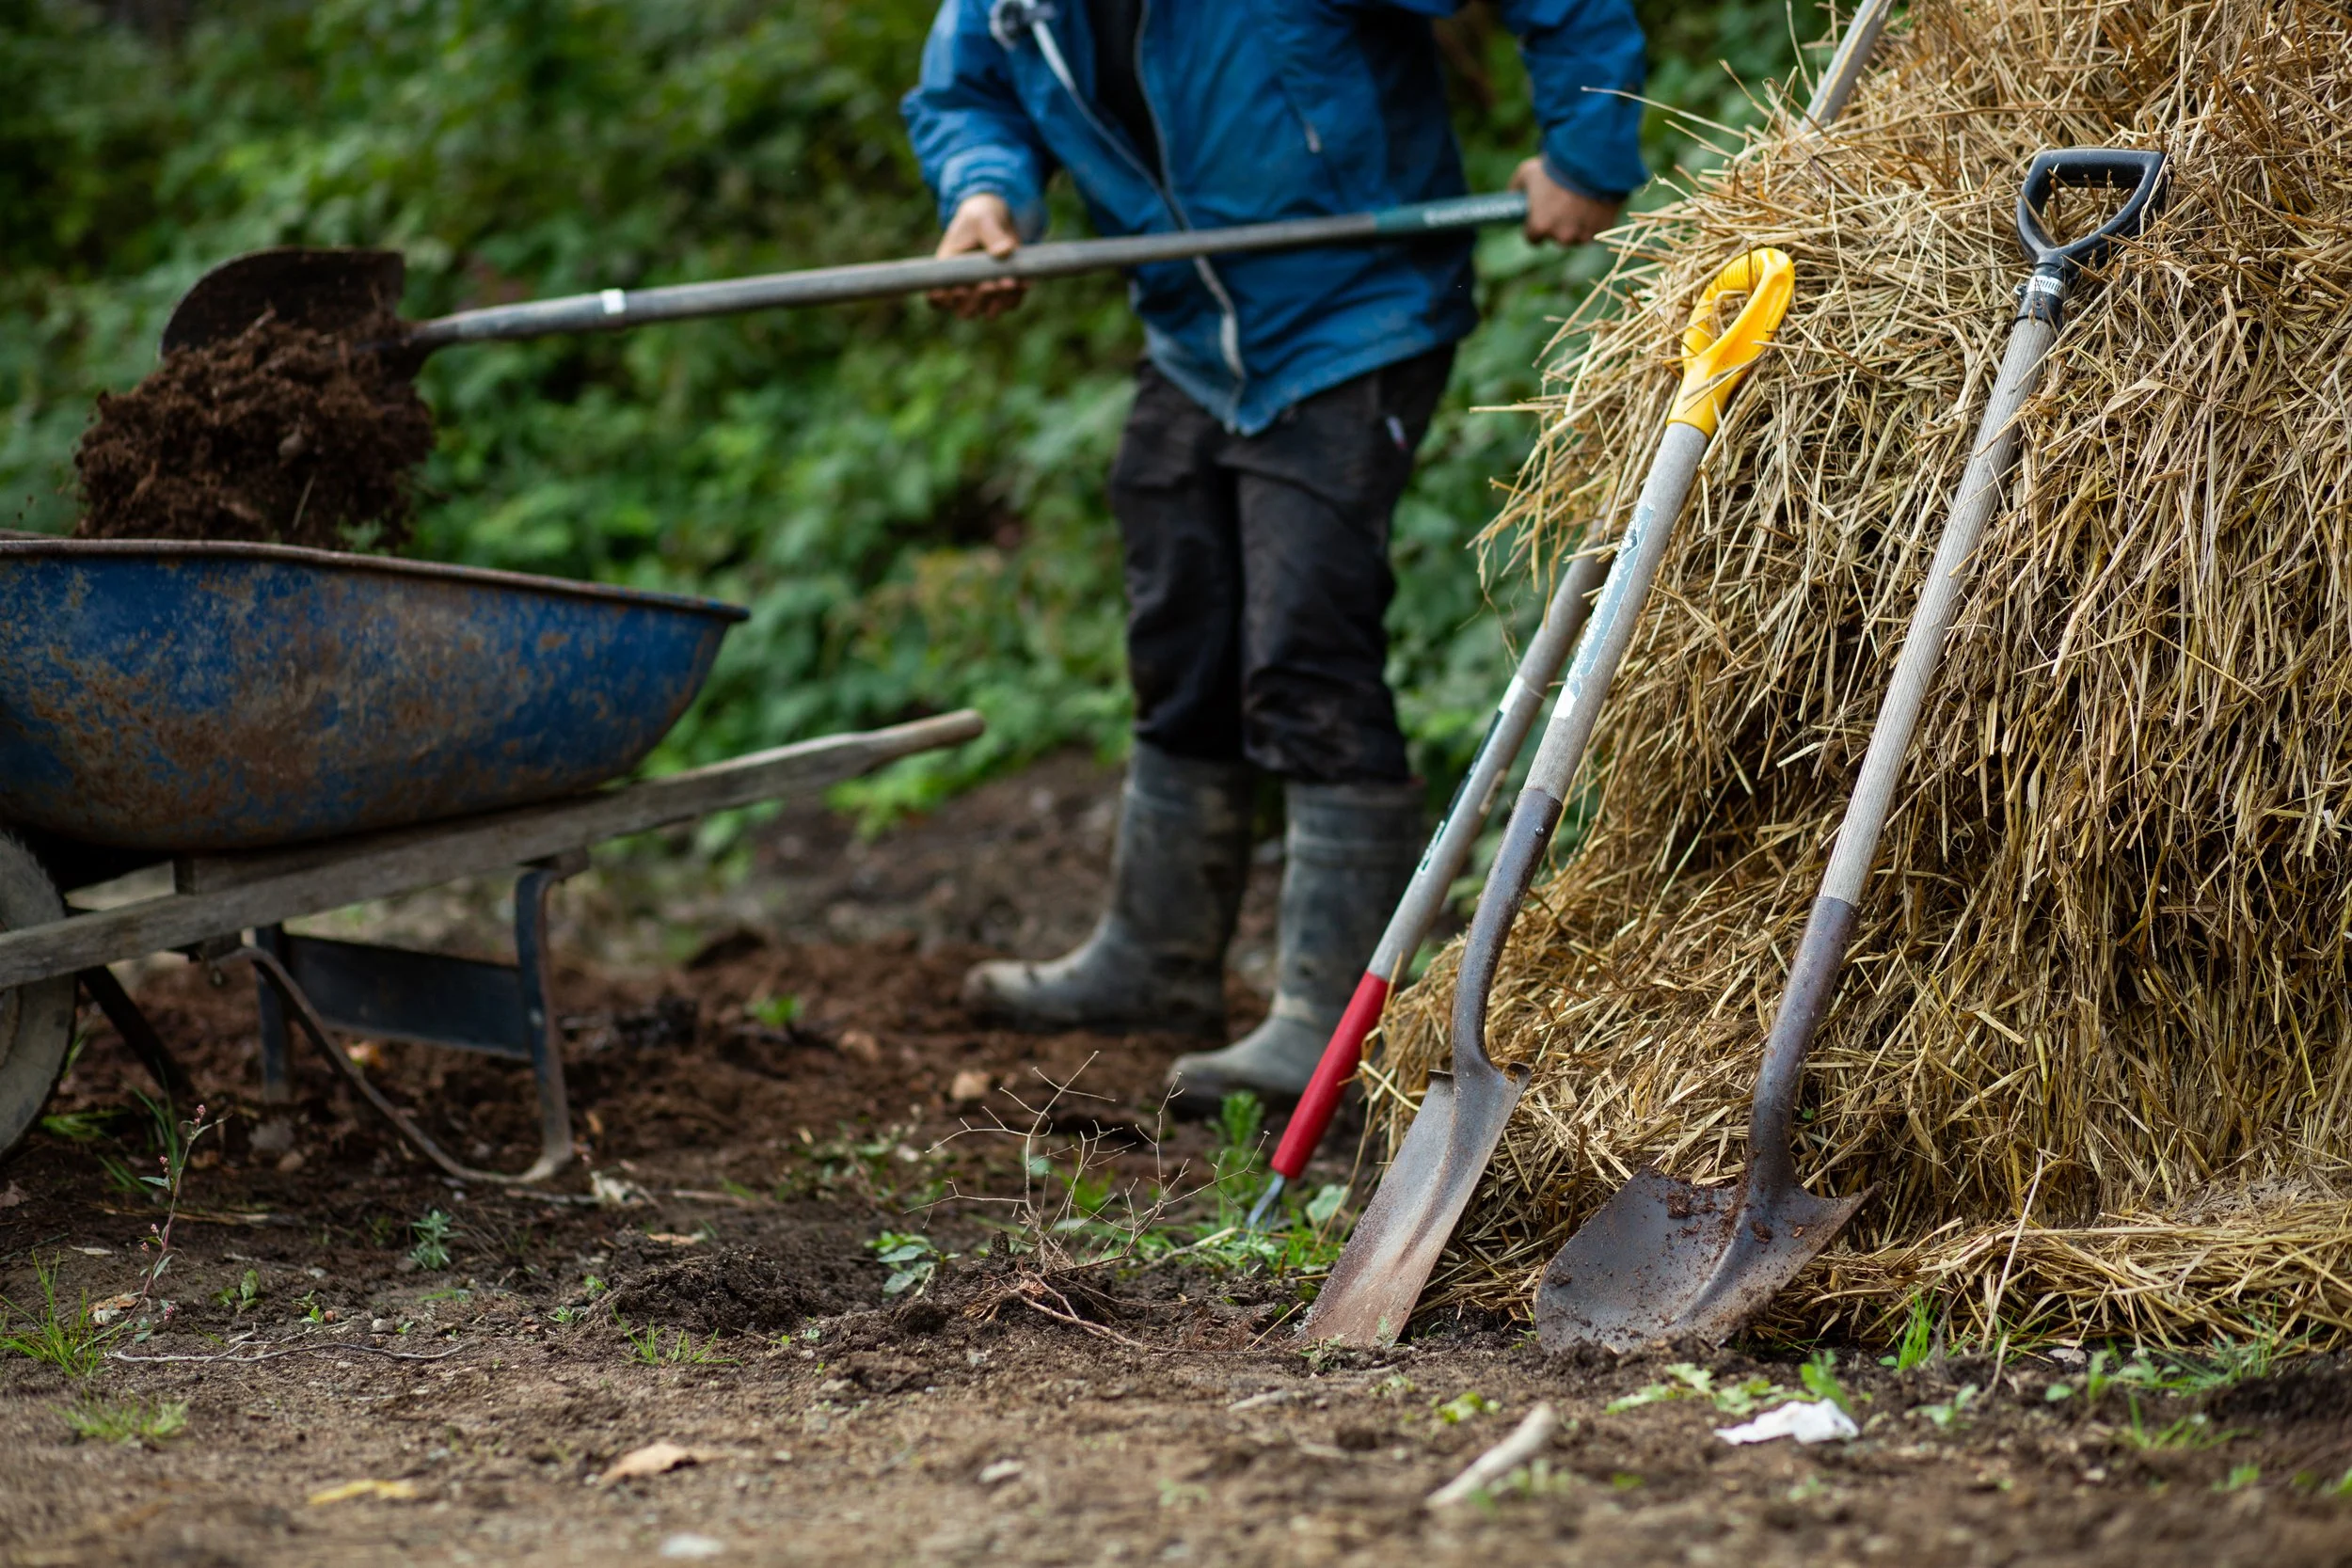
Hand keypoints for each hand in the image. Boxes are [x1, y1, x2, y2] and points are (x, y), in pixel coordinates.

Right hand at [928, 193, 1027, 318]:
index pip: (937, 298)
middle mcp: (964, 288)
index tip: (959, 288)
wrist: (1000, 218)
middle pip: (964, 310)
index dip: (943, 300)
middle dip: (976, 301)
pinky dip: (1017, 295)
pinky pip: (1011, 304)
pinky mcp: (1006, 292)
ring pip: (988, 312)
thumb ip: (991, 234)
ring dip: (997, 303)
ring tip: (1009, 282)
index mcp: (948, 271)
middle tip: (989, 284)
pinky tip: (1024, 281)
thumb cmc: (981, 216)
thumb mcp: (983, 218)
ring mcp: (985, 293)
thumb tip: (1004, 251)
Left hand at [1509, 158, 1620, 247]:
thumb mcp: (1526, 172)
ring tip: (1581, 206)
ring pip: (1578, 237)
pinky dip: (1596, 221)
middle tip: (1563, 207)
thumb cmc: (1555, 166)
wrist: (1590, 159)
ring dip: (1578, 227)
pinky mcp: (1603, 228)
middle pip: (1558, 238)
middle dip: (1559, 227)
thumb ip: (1516, 189)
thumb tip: (1510, 197)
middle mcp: (1561, 236)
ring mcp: (1584, 234)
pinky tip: (1594, 206)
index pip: (1533, 239)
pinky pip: (1597, 230)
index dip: (1536, 227)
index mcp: (1540, 227)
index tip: (1541, 218)